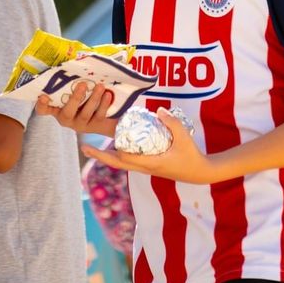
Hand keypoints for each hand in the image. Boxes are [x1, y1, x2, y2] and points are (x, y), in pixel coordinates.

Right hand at [36, 80, 117, 136]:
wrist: (106, 116)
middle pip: (67, 113)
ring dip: (93, 99)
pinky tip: (107, 95)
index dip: (42, 105)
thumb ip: (71, 81)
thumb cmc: (85, 96)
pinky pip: (98, 116)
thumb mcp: (74, 89)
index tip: (44, 97)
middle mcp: (67, 118)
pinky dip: (104, 105)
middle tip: (82, 84)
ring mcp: (80, 124)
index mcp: (57, 109)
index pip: (44, 110)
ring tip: (100, 86)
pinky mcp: (95, 126)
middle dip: (75, 98)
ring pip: (85, 114)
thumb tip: (76, 60)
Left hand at [81, 107, 219, 183]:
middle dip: (100, 156)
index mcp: (150, 163)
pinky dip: (117, 156)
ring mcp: (145, 169)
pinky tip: (112, 148)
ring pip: (121, 164)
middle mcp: (144, 168)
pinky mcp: (148, 167)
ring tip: (91, 149)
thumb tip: (158, 109)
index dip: (112, 150)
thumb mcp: (184, 137)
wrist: (199, 172)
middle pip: (117, 163)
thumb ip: (172, 123)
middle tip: (84, 148)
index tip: (99, 142)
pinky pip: (128, 162)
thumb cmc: (191, 155)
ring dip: (106, 156)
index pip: (125, 158)